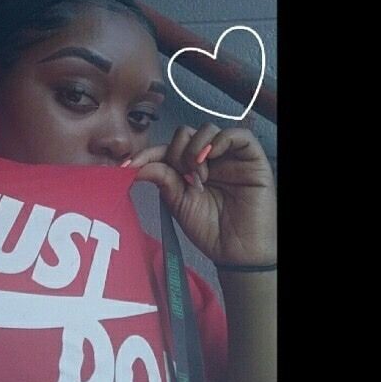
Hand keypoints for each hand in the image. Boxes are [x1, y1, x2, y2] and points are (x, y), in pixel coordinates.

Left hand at [129, 123, 276, 265]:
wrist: (236, 252)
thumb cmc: (210, 229)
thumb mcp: (178, 202)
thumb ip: (161, 178)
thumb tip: (137, 164)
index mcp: (189, 167)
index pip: (166, 149)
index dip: (147, 153)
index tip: (128, 166)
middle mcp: (209, 158)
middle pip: (185, 134)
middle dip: (176, 153)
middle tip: (183, 180)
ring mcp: (230, 156)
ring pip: (207, 129)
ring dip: (195, 150)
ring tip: (200, 177)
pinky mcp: (252, 158)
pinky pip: (237, 134)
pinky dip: (219, 141)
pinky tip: (210, 158)